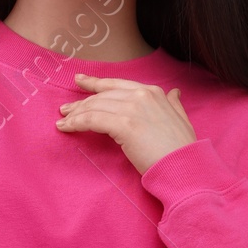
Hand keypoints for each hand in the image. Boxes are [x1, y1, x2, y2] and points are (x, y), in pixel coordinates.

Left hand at [56, 75, 196, 174]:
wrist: (184, 165)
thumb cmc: (182, 149)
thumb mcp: (182, 119)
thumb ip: (174, 104)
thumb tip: (174, 93)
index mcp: (153, 92)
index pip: (117, 85)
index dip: (96, 83)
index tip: (81, 81)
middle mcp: (141, 95)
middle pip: (103, 95)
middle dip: (82, 102)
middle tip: (66, 108)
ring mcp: (132, 108)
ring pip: (95, 106)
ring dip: (76, 113)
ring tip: (63, 119)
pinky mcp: (123, 124)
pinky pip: (92, 119)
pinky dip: (76, 122)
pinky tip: (66, 127)